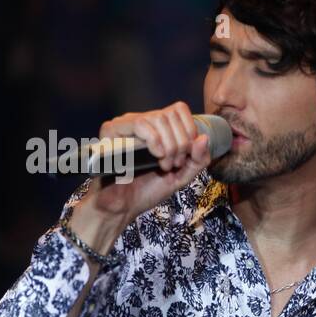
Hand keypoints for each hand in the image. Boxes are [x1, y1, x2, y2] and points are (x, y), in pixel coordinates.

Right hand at [78, 102, 211, 230]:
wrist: (123, 206)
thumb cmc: (148, 190)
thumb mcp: (181, 176)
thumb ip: (198, 160)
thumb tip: (203, 138)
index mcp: (156, 128)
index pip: (179, 110)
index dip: (189, 131)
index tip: (184, 157)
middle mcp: (141, 122)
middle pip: (171, 114)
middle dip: (180, 143)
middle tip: (173, 165)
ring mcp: (125, 125)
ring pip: (158, 117)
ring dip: (169, 145)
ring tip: (163, 165)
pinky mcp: (112, 131)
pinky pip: (139, 123)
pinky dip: (154, 140)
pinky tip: (155, 156)